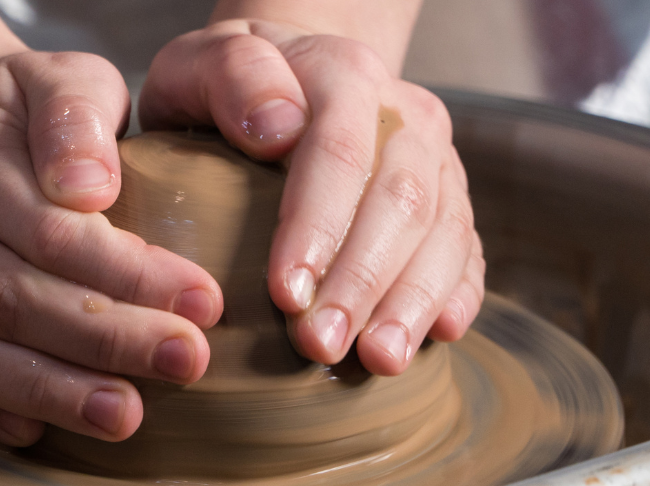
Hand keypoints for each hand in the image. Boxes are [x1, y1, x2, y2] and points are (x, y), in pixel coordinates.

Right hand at [0, 43, 221, 445]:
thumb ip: (77, 117)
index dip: (130, 276)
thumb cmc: (14, 105)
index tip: (204, 302)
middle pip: (14, 299)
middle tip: (185, 362)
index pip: (52, 233)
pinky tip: (37, 430)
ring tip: (124, 416)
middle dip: (106, 340)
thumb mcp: (57, 76)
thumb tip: (90, 190)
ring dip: (50, 392)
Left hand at [141, 19, 484, 375]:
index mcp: (343, 74)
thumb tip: (277, 131)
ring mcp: (434, 157)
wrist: (287, 78)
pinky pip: (467, 247)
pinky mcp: (448, 196)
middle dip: (362, 283)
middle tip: (321, 346)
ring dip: (412, 302)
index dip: (317, 228)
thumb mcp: (200, 64)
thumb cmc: (228, 88)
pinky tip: (439, 334)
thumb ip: (233, 77)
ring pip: (444, 230)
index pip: (339, 154)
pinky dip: (457, 292)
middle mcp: (403, 114)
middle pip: (399, 202)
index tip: (284, 294)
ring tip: (379, 360)